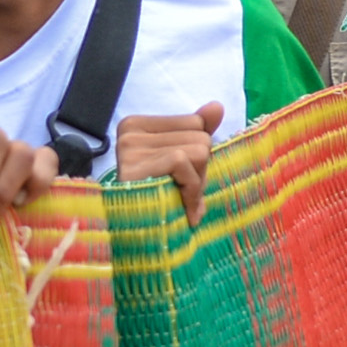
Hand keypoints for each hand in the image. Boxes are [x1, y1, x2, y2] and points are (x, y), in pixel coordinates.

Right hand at [114, 103, 225, 219]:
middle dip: (200, 170)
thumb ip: (198, 133)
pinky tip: (182, 207)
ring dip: (197, 182)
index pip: (195, 123)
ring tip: (180, 200)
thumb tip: (217, 106)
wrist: (137, 240)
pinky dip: (191, 188)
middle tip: (181, 194)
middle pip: (199, 136)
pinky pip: (184, 162)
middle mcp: (129, 132)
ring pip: (198, 149)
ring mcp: (129, 147)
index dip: (198, 155)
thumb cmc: (160, 201)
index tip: (181, 179)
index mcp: (138, 125)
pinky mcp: (135, 165)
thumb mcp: (183, 164)